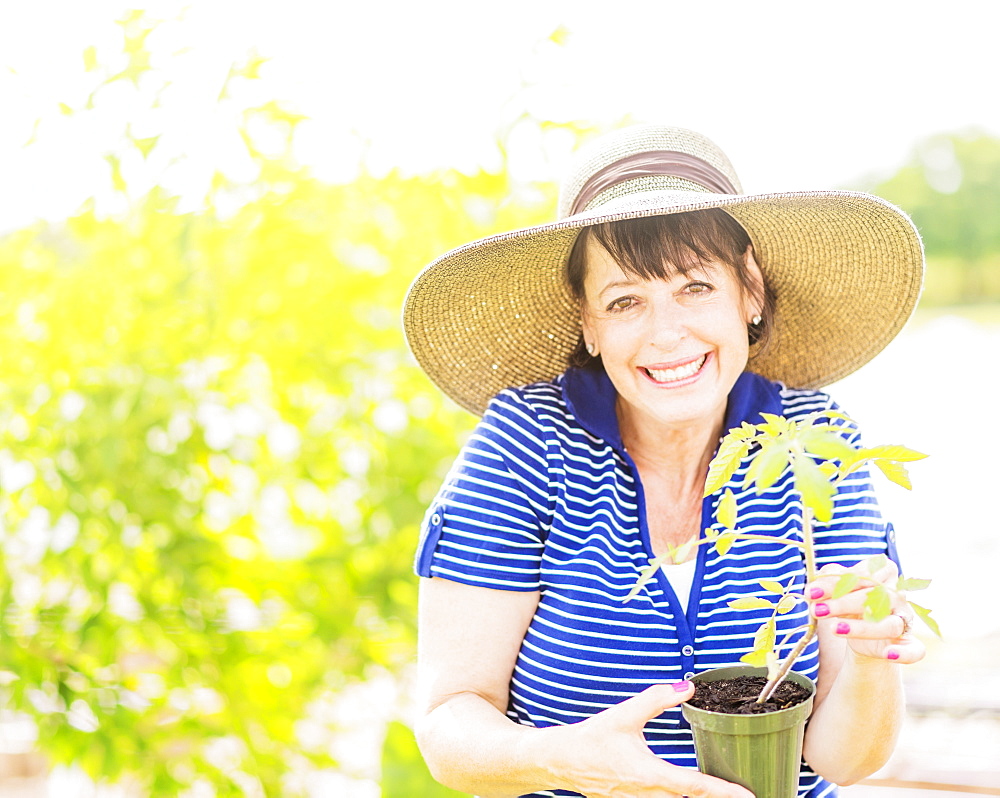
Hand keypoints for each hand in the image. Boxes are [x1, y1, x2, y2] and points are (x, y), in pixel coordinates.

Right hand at [540, 682, 754, 797]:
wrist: (561, 760)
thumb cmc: (591, 739)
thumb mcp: (624, 714)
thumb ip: (656, 699)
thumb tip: (686, 687)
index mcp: (651, 774)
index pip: (696, 786)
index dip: (724, 791)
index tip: (748, 795)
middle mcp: (648, 793)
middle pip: (689, 796)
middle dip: (716, 794)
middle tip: (741, 790)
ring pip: (674, 797)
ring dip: (696, 792)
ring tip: (719, 787)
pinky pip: (660, 797)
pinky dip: (676, 791)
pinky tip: (683, 783)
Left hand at [806, 560, 924, 663]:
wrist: (863, 634)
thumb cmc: (850, 603)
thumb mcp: (837, 589)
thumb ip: (827, 583)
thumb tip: (814, 587)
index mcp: (884, 573)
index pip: (861, 575)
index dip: (836, 583)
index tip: (811, 593)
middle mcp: (898, 594)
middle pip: (874, 598)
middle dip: (842, 604)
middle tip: (816, 610)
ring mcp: (905, 619)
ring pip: (889, 624)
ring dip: (862, 628)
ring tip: (835, 629)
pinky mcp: (909, 643)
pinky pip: (914, 650)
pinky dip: (904, 654)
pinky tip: (889, 654)